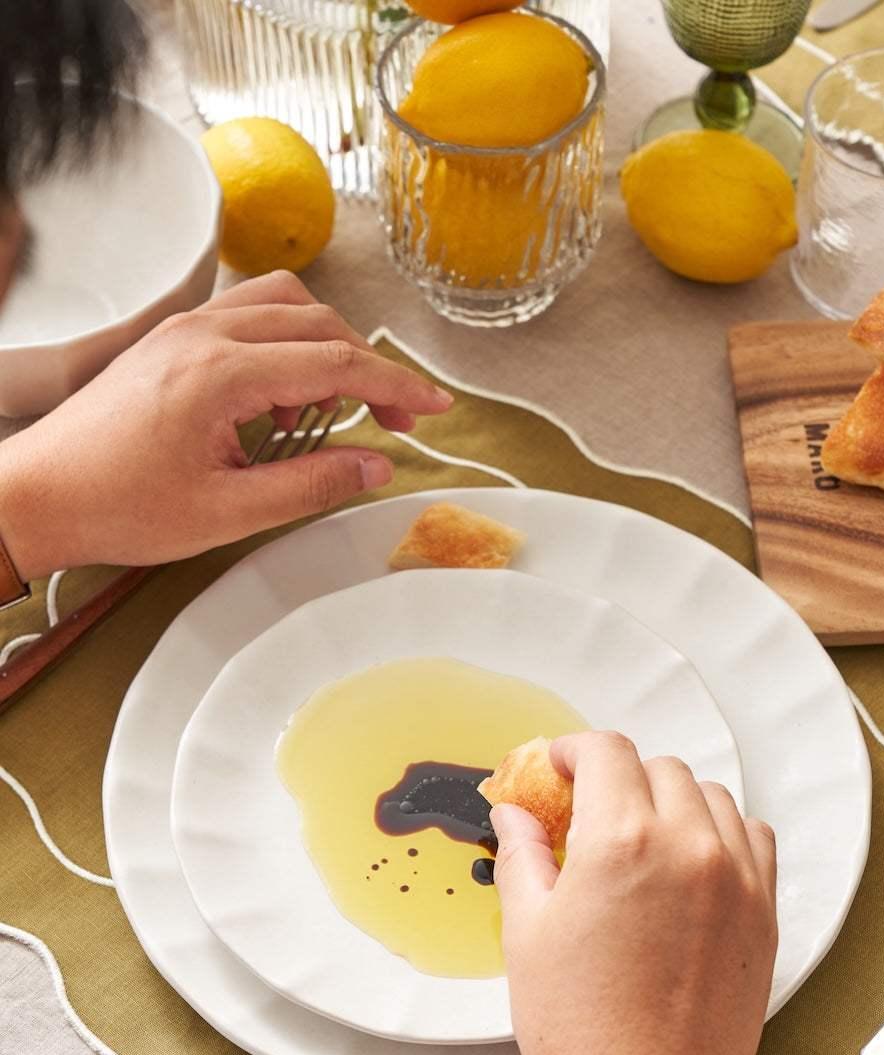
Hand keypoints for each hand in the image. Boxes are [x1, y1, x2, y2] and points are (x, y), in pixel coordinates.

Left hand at [0, 270, 452, 579]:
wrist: (39, 495)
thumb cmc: (119, 506)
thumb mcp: (227, 512)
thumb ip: (311, 484)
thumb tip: (376, 467)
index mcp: (220, 373)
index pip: (336, 362)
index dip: (397, 385)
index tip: (436, 408)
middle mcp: (204, 333)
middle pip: (319, 323)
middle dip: (370, 369)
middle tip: (396, 423)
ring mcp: (185, 328)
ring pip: (285, 305)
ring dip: (327, 347)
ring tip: (334, 410)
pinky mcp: (173, 338)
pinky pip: (249, 315)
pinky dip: (287, 344)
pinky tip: (282, 398)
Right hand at [491, 732, 777, 1054]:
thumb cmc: (579, 1035)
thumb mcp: (527, 931)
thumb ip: (522, 854)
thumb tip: (513, 813)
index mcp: (621, 840)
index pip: (605, 751)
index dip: (571, 749)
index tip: (557, 766)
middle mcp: (689, 846)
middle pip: (656, 767)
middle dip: (616, 776)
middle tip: (586, 809)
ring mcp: (737, 879)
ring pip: (708, 796)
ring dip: (669, 799)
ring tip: (638, 838)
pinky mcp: (765, 913)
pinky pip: (753, 837)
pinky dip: (721, 832)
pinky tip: (690, 861)